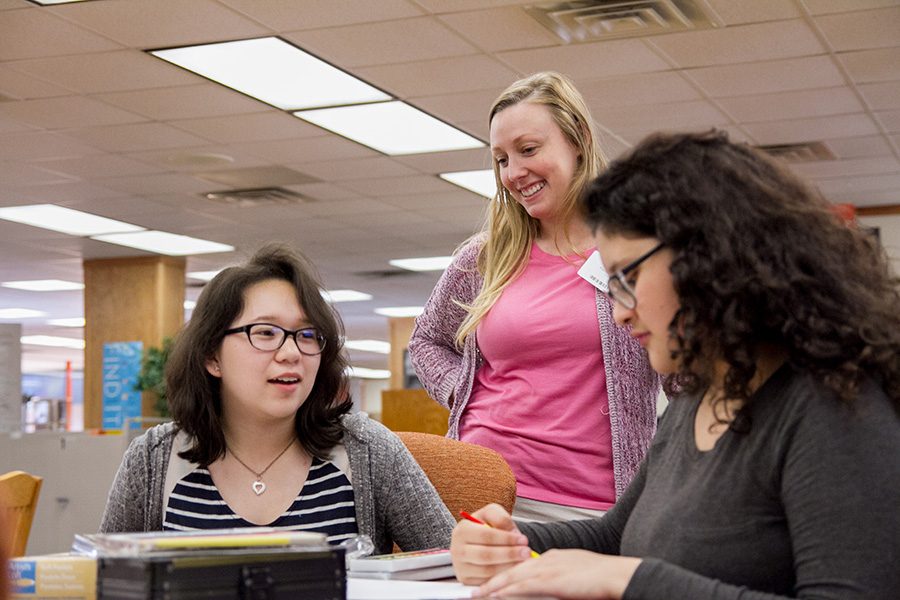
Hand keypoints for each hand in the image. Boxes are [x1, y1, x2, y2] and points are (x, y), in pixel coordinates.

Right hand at [451, 504, 532, 583]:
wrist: (475, 540)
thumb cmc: (485, 525)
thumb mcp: (492, 513)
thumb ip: (501, 518)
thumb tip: (512, 534)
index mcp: (462, 530)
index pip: (486, 536)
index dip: (506, 539)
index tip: (523, 540)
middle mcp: (456, 549)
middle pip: (485, 555)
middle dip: (509, 554)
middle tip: (526, 552)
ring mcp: (460, 566)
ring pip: (487, 571)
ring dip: (508, 567)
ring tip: (523, 561)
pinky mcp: (465, 579)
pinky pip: (485, 582)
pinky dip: (501, 577)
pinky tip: (513, 570)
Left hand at [475, 549, 641, 598]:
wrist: (615, 575)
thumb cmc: (603, 578)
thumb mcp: (578, 573)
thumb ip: (563, 577)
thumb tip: (557, 587)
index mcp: (555, 557)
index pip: (524, 566)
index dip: (508, 574)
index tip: (496, 583)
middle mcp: (547, 560)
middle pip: (513, 570)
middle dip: (494, 580)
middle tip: (477, 589)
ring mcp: (548, 569)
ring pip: (513, 577)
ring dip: (494, 586)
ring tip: (478, 594)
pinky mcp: (550, 580)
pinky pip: (522, 586)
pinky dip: (507, 590)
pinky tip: (495, 595)